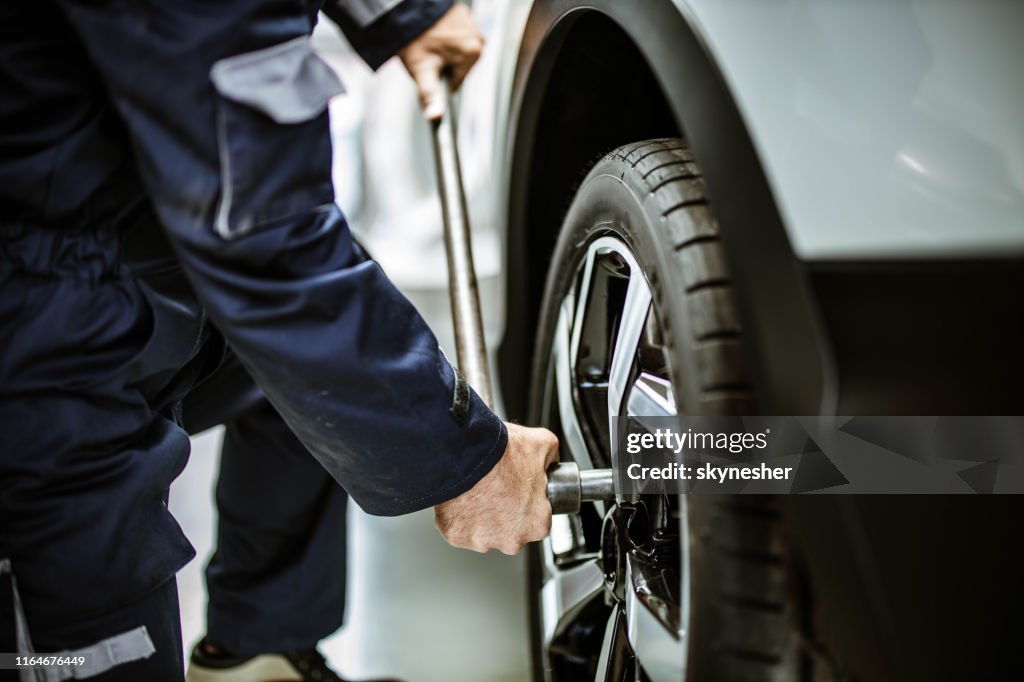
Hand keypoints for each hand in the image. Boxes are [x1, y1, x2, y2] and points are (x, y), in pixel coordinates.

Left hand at [398, 3, 483, 120]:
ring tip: (428, 41)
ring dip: (443, 51)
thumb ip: (431, 96)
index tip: (429, 66)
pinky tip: (432, 31)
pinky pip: (455, 36)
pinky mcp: (464, 16)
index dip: (439, 79)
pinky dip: (444, 36)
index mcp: (473, 54)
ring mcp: (472, 25)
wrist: (405, 9)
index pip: (456, 82)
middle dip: (443, 64)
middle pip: (459, 67)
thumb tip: (435, 119)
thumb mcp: (422, 71)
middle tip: (427, 53)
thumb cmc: (414, 40)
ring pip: (457, 52)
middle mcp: (478, 39)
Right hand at [435, 423, 558, 554]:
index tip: (520, 489)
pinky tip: (464, 498)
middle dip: (507, 512)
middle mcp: (512, 540)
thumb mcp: (541, 443)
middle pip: (513, 530)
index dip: (530, 501)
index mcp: (537, 523)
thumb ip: (552, 457)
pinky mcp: (458, 537)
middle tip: (498, 488)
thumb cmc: (499, 453)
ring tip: (479, 491)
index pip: (539, 518)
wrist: (462, 453)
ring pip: (486, 532)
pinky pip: (462, 529)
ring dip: (484, 516)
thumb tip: (551, 460)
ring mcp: (482, 542)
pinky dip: (462, 516)